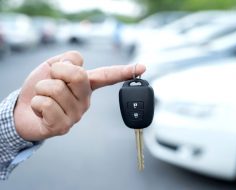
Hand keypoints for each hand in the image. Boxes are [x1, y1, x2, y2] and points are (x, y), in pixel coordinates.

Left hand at [14, 51, 145, 140]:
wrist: (22, 110)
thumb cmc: (40, 88)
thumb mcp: (53, 66)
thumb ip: (68, 58)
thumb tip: (76, 63)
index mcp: (86, 85)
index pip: (108, 76)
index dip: (125, 70)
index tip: (142, 67)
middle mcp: (85, 100)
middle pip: (78, 75)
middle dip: (58, 71)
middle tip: (52, 79)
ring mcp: (76, 114)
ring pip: (56, 89)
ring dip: (42, 88)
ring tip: (44, 96)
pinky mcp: (63, 127)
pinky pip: (46, 104)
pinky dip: (37, 102)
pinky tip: (40, 110)